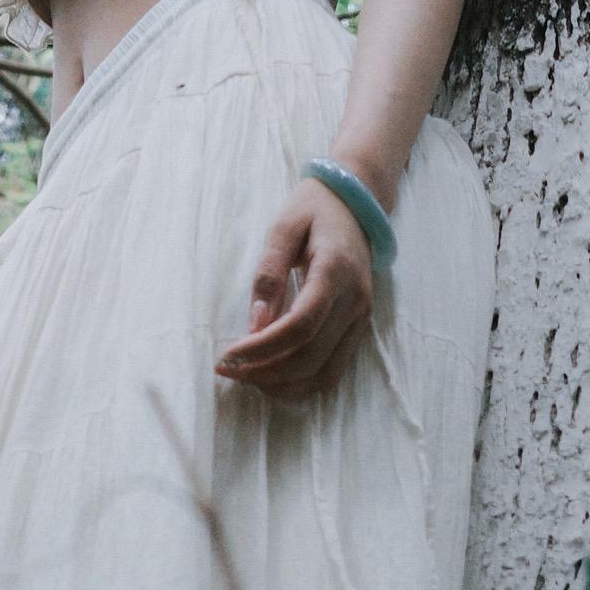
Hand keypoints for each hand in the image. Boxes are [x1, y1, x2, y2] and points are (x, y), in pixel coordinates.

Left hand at [215, 180, 374, 400]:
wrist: (355, 203)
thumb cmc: (314, 209)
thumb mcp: (284, 227)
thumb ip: (269, 273)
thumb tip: (255, 324)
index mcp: (336, 271)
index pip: (300, 326)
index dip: (263, 349)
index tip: (228, 357)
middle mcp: (355, 301)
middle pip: (311, 358)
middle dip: (266, 373)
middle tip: (229, 370)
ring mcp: (361, 318)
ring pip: (324, 374)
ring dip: (283, 386)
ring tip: (247, 376)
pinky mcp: (359, 328)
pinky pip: (332, 370)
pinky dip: (302, 383)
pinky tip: (273, 376)